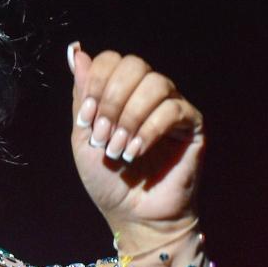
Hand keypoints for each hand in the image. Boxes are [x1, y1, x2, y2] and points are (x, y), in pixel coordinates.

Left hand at [67, 42, 204, 250]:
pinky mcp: (191, 125)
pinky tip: (136, 151)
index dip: (95, 83)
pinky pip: (174, 109)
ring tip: (119, 148)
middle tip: (103, 136)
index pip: (111, 60)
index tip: (85, 120)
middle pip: (134, 64)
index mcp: (121, 92)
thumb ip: (82, 95)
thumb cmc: (108, 180)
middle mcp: (148, 94)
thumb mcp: (82, 137)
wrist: (133, 216)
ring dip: (130, 117)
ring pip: (156, 83)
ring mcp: (172, 107)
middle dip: (111, 100)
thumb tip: (76, 50)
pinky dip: (149, 130)